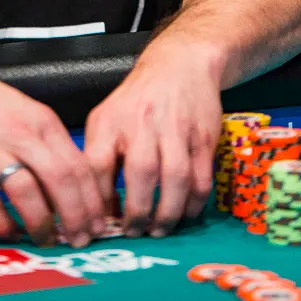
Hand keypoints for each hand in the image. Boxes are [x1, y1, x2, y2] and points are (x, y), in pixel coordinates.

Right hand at [0, 46, 105, 247]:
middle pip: (60, 181)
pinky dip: (3, 224)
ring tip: (47, 241)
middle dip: (76, 217)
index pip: (79, 165)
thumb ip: (46, 143)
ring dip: (42, 224)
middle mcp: (19, 134)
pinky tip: (10, 232)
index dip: (93, 200)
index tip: (99, 223)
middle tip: (80, 240)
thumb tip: (73, 185)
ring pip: (27, 194)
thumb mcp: (24, 110)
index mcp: (40, 120)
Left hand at [83, 35, 221, 236]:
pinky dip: (193, 203)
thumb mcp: (107, 118)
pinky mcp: (203, 136)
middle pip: (141, 173)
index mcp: (111, 120)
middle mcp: (142, 122)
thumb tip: (97, 211)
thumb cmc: (137, 100)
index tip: (101, 225)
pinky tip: (184, 214)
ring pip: (176, 179)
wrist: (181, 65)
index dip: (98, 200)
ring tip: (160, 230)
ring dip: (168, 214)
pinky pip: (201, 177)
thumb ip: (100, 158)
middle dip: (138, 213)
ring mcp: (176, 128)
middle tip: (135, 235)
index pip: (97, 164)